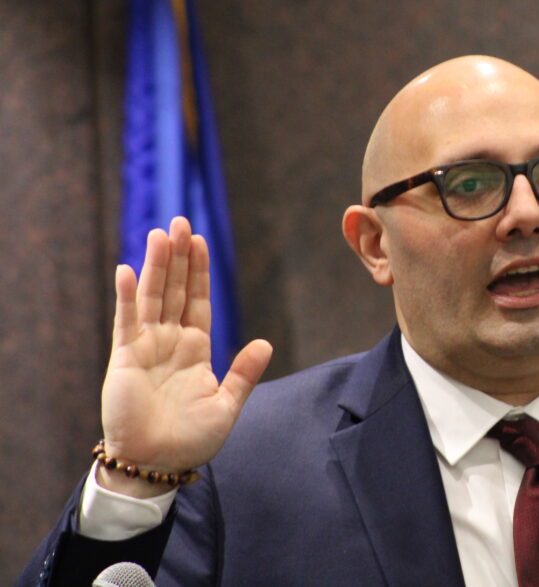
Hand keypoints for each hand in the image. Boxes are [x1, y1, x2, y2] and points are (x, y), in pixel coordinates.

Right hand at [98, 217, 271, 496]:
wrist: (157, 464)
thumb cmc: (192, 439)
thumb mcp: (227, 405)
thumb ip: (244, 373)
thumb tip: (266, 343)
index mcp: (197, 348)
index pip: (199, 300)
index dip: (200, 271)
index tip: (200, 240)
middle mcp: (171, 341)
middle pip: (176, 289)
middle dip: (179, 257)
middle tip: (179, 221)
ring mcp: (147, 347)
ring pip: (153, 297)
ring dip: (156, 266)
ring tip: (159, 234)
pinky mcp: (126, 358)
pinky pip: (126, 321)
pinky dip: (128, 297)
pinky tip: (129, 270)